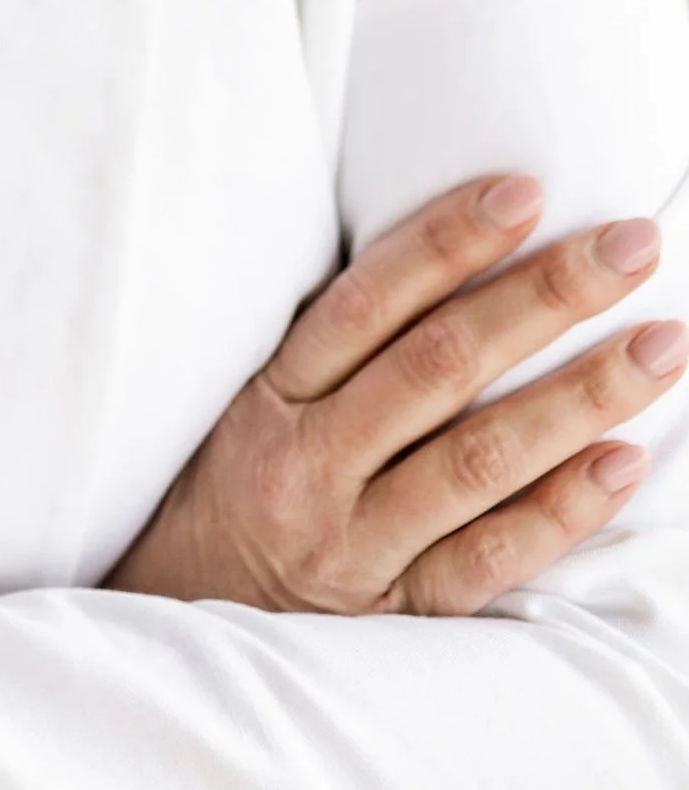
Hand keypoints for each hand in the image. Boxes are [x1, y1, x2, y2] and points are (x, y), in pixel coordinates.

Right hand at [106, 173, 685, 614]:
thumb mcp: (248, 400)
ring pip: (477, 459)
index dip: (448, 240)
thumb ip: (332, 346)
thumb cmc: (231, 486)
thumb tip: (448, 259)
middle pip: (439, 367)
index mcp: (272, 395)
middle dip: (543, 298)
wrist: (171, 620)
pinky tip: (622, 462)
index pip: (369, 301)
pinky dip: (560, 510)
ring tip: (660, 347)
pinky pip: (487, 559)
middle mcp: (310, 463)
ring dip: (580, 396)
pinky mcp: (394, 614)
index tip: (526, 190)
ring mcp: (354, 544)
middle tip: (631, 245)